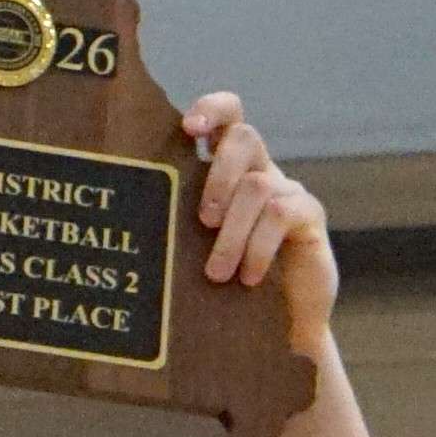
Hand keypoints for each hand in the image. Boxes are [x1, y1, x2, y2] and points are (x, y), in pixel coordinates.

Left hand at [177, 93, 333, 354]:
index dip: (211, 110)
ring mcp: (288, 191)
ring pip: (257, 186)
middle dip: (219, 173)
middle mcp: (261, 172)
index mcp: (230, 170)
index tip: (188, 128)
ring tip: (217, 273)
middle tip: (203, 221)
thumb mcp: (195, 252)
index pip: (228, 116)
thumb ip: (177, 226)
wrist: (280, 327)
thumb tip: (125, 220)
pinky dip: (258, 247)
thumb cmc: (226, 288)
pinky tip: (247, 277)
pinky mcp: (310, 217)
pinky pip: (282, 213)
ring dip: (233, 233)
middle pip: (244, 137)